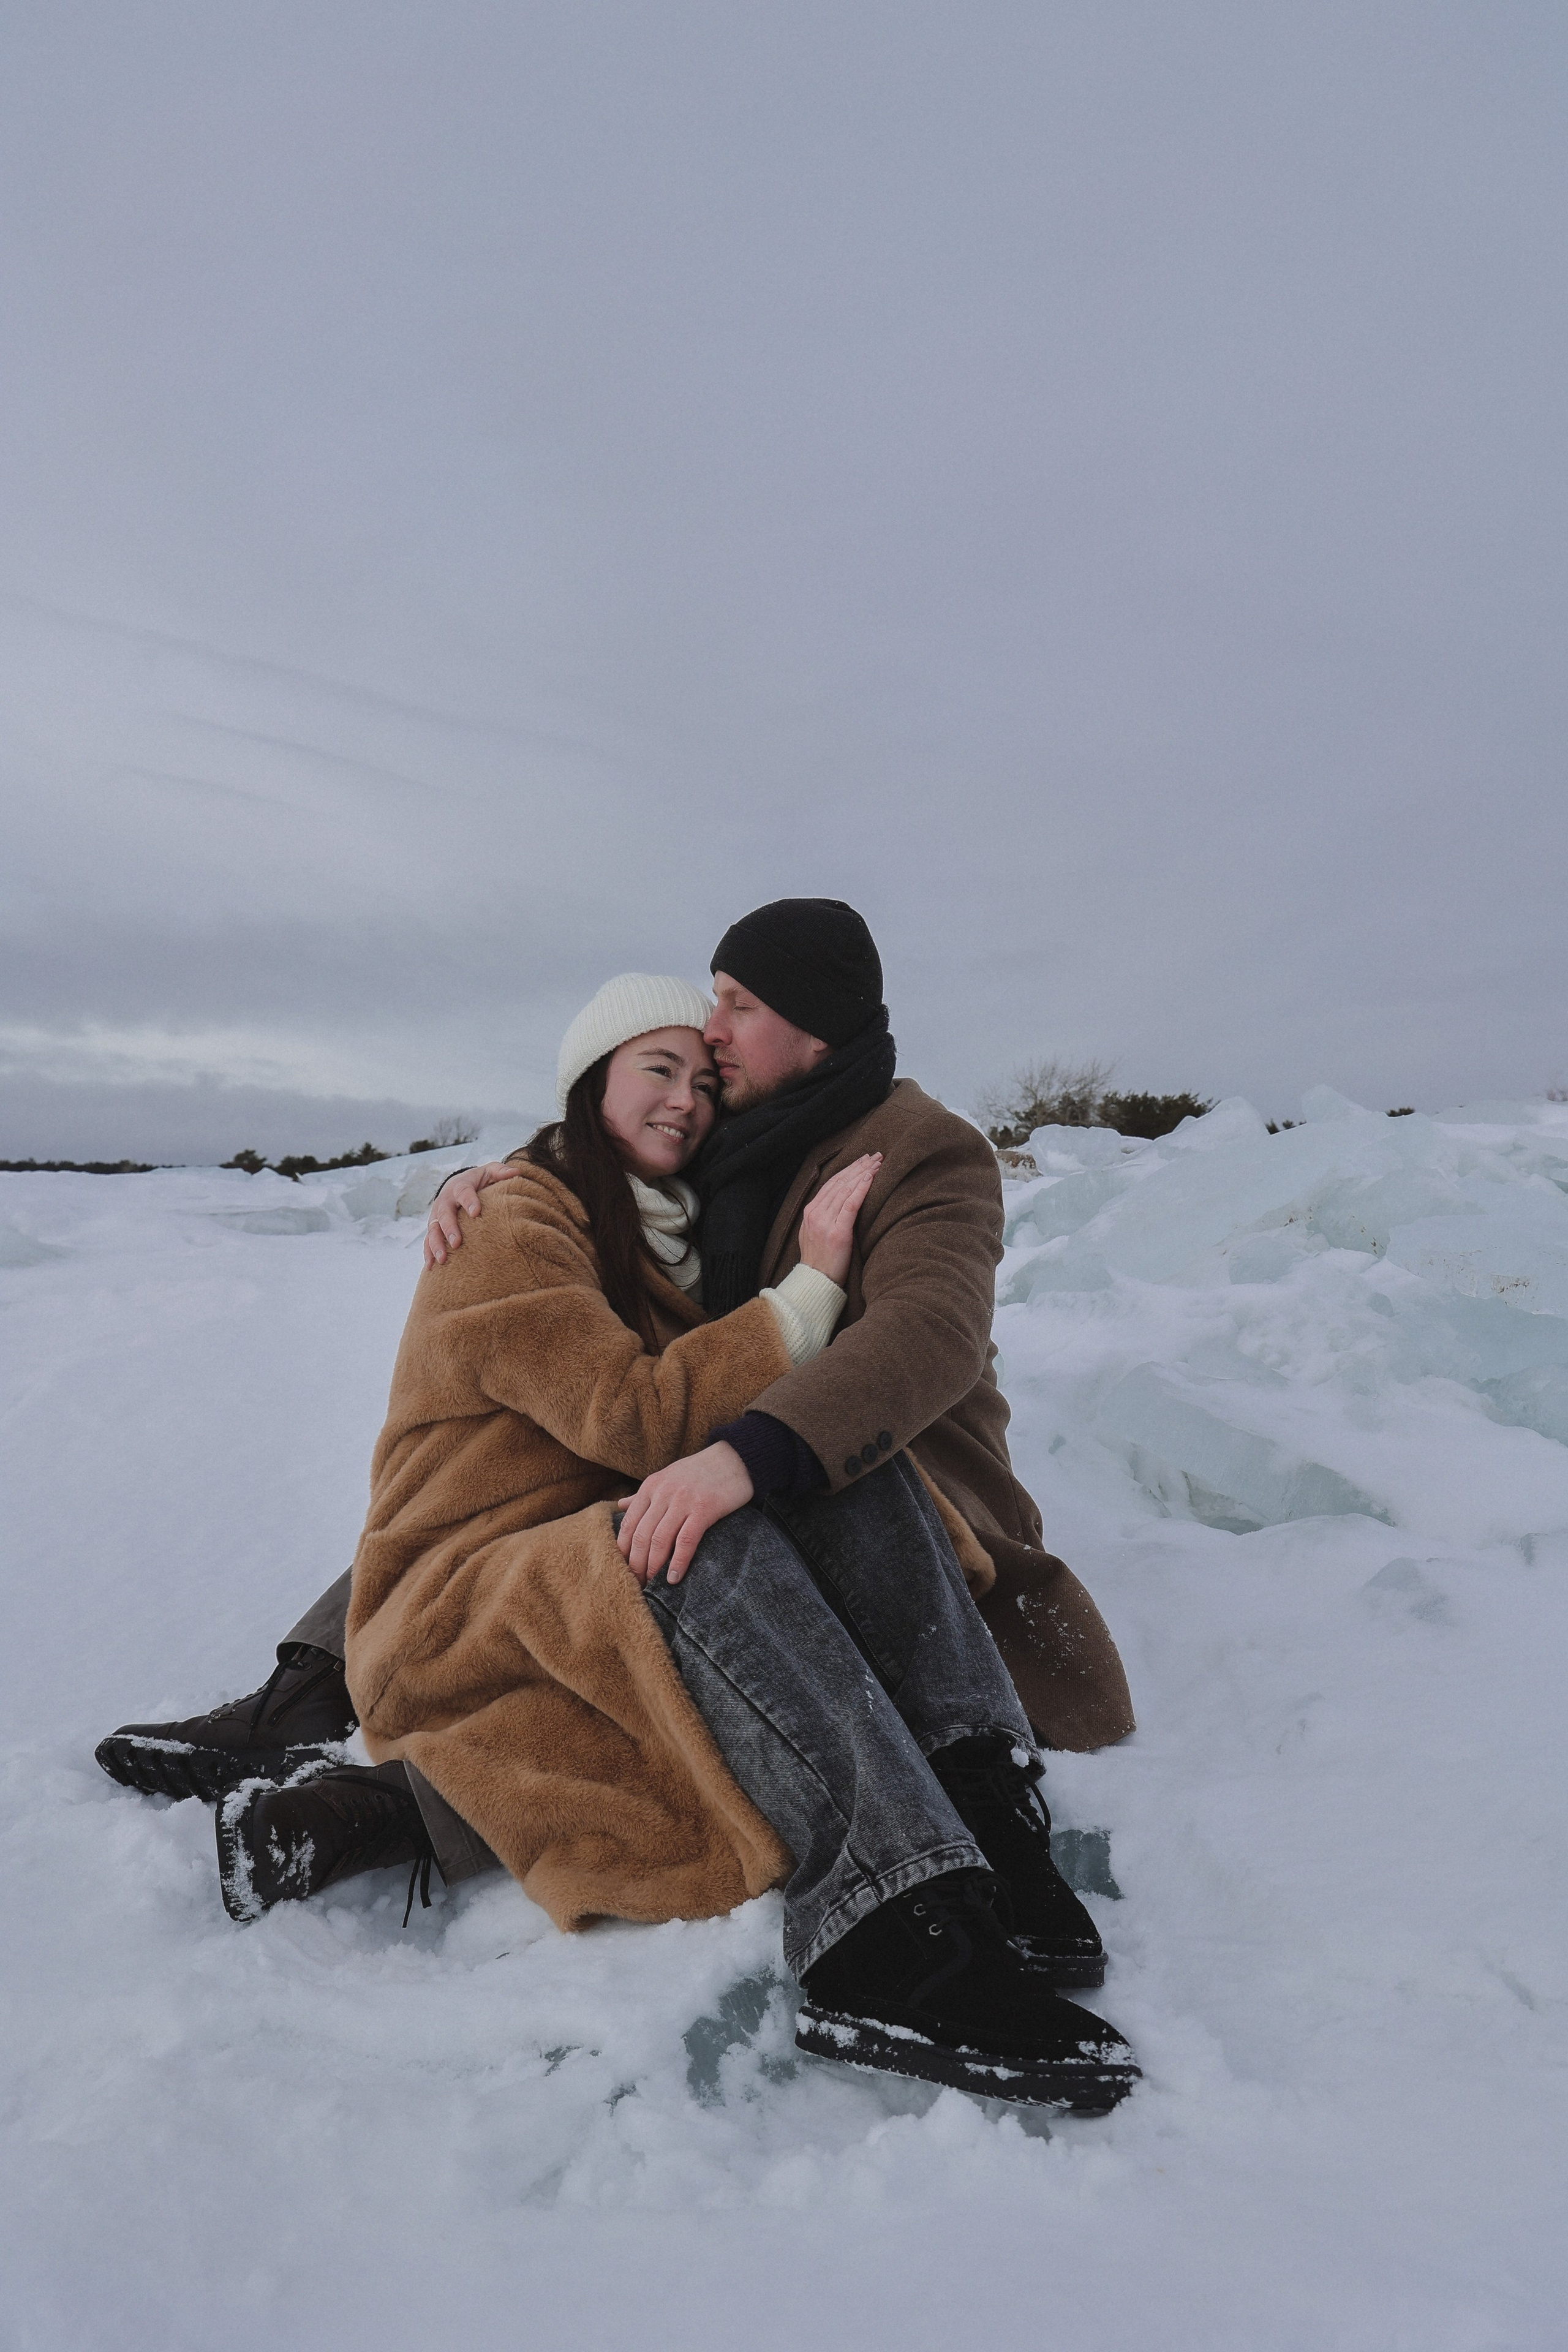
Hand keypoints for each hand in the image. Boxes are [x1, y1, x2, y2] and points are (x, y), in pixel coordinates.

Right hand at [423, 1162, 514, 1267]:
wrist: (458, 1185)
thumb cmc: (479, 1181)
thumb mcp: (489, 1172)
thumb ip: (501, 1172)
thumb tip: (517, 1171)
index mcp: (460, 1186)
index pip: (463, 1191)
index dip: (469, 1201)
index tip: (476, 1212)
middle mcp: (445, 1200)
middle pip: (444, 1214)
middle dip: (449, 1228)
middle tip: (457, 1243)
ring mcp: (436, 1215)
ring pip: (433, 1230)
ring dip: (436, 1245)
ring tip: (443, 1259)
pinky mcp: (433, 1227)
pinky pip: (428, 1240)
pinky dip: (428, 1253)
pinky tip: (432, 1267)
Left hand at [616, 1442, 754, 1585]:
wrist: (734, 1459)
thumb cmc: (699, 1471)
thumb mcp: (666, 1477)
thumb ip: (643, 1494)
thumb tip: (620, 1506)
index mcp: (651, 1486)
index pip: (628, 1524)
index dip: (623, 1551)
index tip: (623, 1569)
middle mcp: (663, 1493)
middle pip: (641, 1536)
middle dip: (636, 1564)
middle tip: (636, 1584)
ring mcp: (683, 1501)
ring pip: (659, 1540)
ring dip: (652, 1567)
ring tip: (652, 1584)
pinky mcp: (704, 1509)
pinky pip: (686, 1541)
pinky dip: (678, 1563)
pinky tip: (674, 1578)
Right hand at [797, 1153, 881, 1285]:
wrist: (815, 1282)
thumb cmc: (820, 1261)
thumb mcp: (814, 1233)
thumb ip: (823, 1216)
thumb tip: (839, 1203)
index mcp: (810, 1212)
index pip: (832, 1183)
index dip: (849, 1169)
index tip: (863, 1160)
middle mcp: (816, 1213)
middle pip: (840, 1182)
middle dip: (859, 1167)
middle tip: (875, 1156)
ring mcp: (825, 1222)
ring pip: (846, 1189)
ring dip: (863, 1173)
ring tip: (878, 1163)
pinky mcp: (837, 1232)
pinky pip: (851, 1205)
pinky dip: (861, 1189)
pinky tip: (871, 1178)